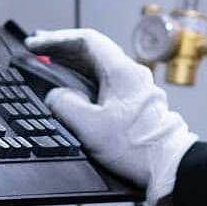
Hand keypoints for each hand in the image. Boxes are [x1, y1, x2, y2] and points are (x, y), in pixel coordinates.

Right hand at [26, 28, 197, 204]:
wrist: (169, 165)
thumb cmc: (136, 148)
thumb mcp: (90, 127)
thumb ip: (65, 105)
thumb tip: (55, 96)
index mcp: (122, 71)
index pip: (86, 40)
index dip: (57, 39)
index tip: (37, 44)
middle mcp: (132, 74)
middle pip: (93, 50)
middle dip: (63, 49)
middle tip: (39, 50)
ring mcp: (136, 87)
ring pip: (99, 66)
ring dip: (74, 64)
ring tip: (50, 65)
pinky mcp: (137, 102)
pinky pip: (107, 82)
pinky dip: (86, 80)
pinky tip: (74, 89)